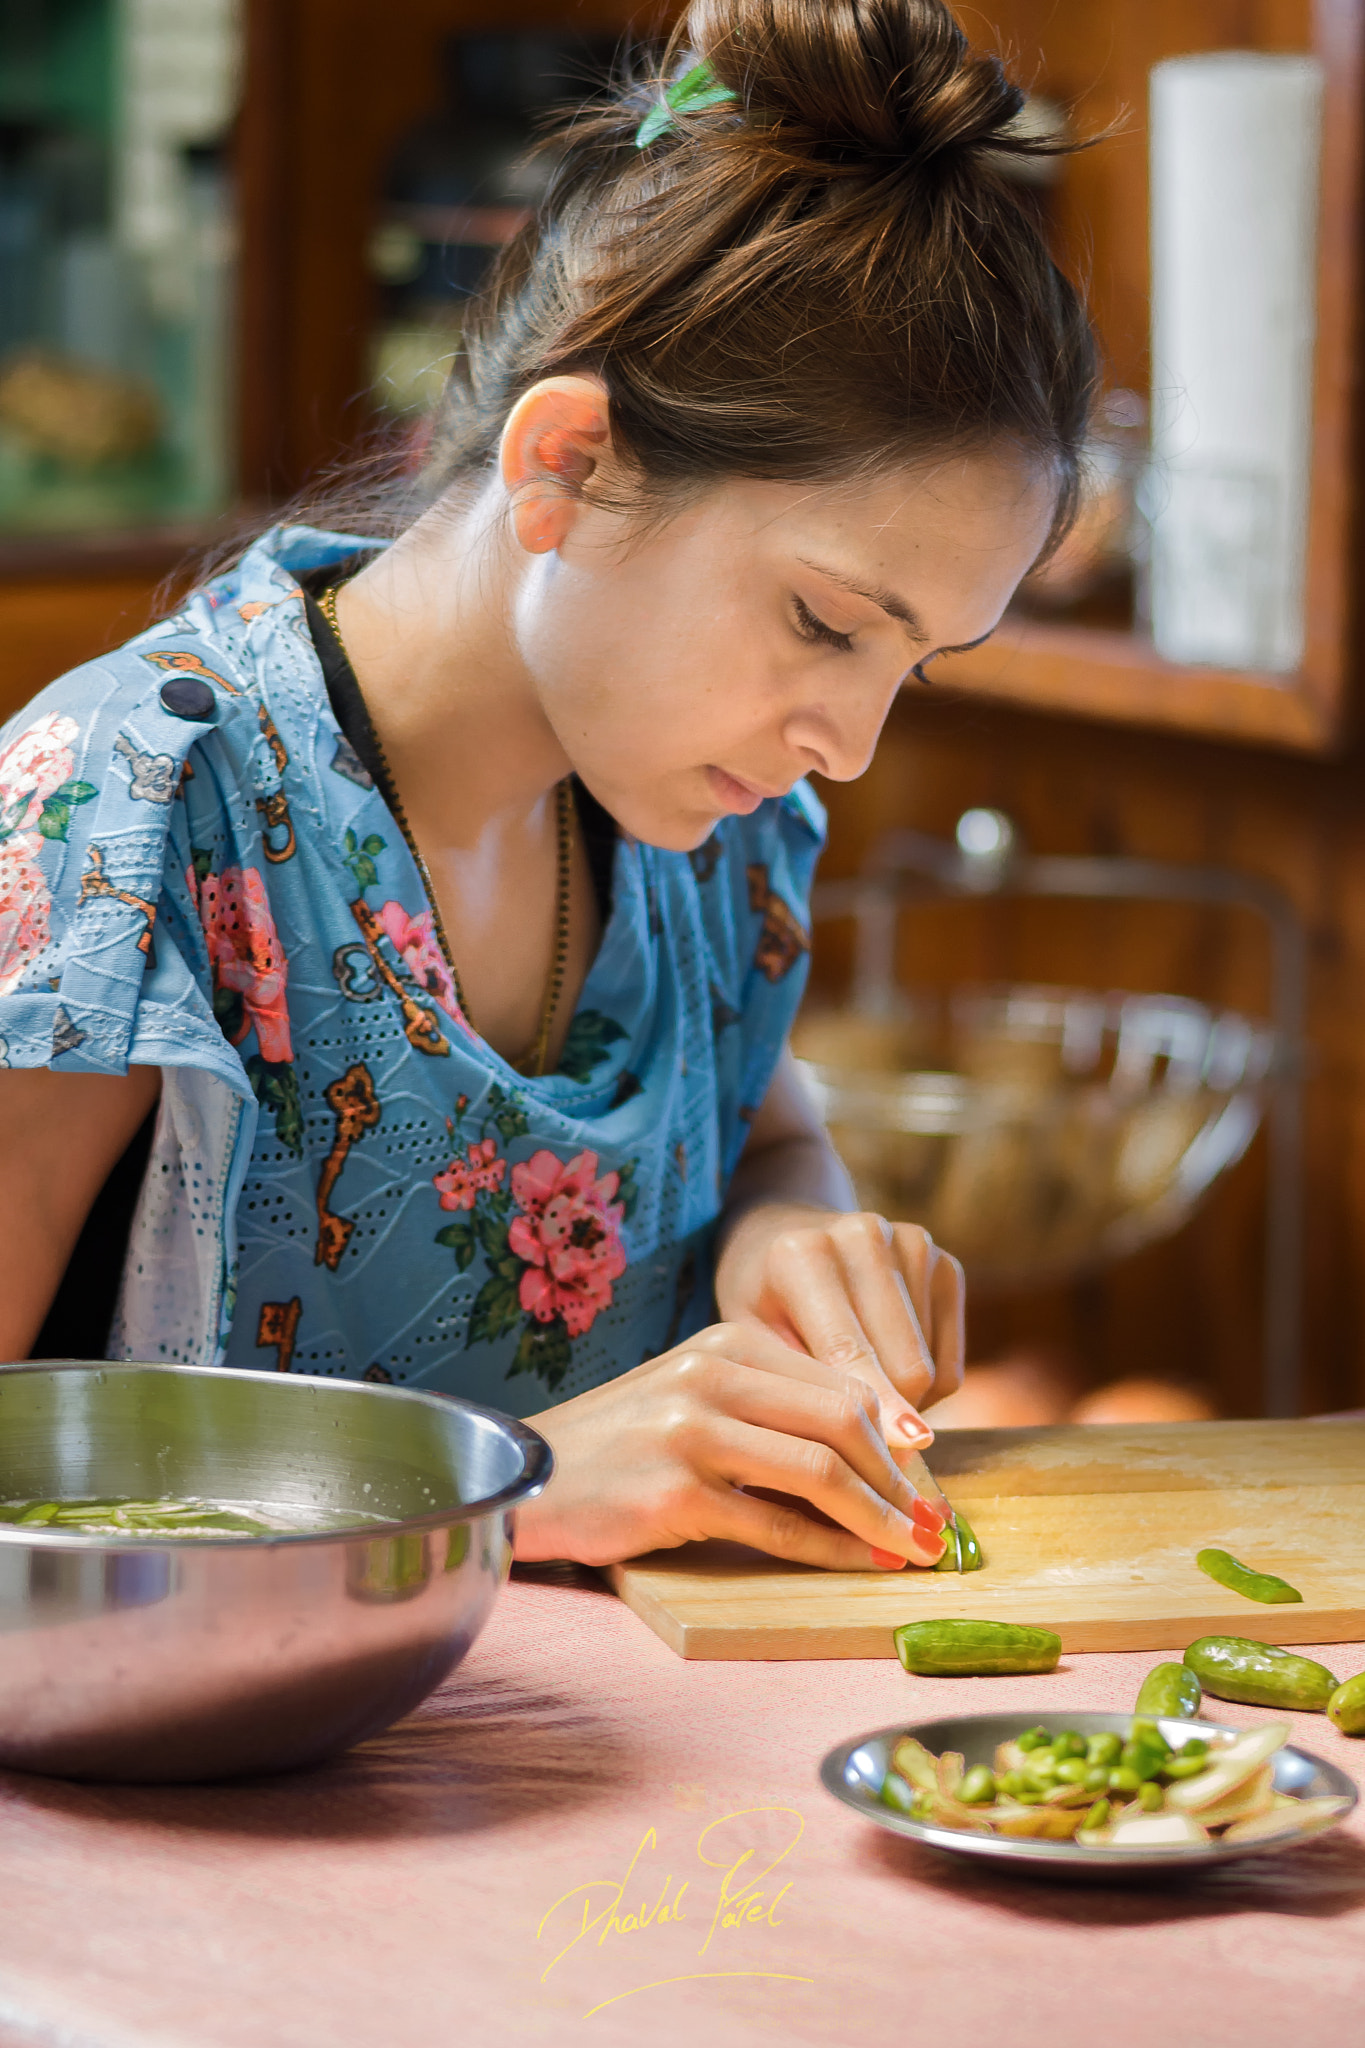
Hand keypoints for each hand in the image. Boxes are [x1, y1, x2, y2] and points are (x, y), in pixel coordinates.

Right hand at [516, 1321, 947, 1569]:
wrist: (528, 1478)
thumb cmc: (622, 1448)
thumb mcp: (697, 1401)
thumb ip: (772, 1411)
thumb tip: (879, 1455)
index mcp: (725, 1344)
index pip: (839, 1383)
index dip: (896, 1434)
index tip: (930, 1476)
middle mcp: (710, 1376)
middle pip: (842, 1422)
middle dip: (901, 1479)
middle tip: (937, 1524)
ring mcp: (690, 1433)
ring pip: (818, 1473)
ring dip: (879, 1519)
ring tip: (913, 1550)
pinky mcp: (673, 1494)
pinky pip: (774, 1526)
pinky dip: (829, 1550)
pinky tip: (857, 1565)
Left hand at [714, 1204, 965, 1440]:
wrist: (781, 1239)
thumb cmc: (760, 1305)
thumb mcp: (751, 1345)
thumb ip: (800, 1391)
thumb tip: (869, 1453)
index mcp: (804, 1254)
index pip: (849, 1352)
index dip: (875, 1412)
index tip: (896, 1463)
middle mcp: (865, 1237)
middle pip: (906, 1368)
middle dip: (887, 1419)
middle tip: (856, 1450)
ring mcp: (911, 1244)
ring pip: (931, 1370)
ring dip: (904, 1404)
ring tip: (856, 1394)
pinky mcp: (944, 1264)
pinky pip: (950, 1361)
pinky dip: (924, 1385)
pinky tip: (883, 1367)